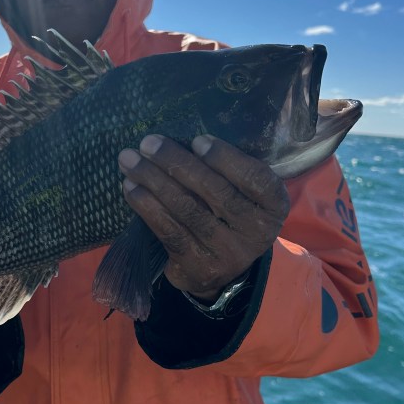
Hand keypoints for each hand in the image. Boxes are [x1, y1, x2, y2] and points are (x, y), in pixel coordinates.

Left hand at [118, 135, 289, 300]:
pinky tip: (131, 188)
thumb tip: (184, 135)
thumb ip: (228, 169)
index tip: (197, 140)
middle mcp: (256, 232)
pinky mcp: (199, 267)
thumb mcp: (243, 192)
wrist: (222, 268)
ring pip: (187, 210)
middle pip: (215, 192)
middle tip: (148, 143)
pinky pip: (169, 231)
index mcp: (274, 205)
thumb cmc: (229, 212)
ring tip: (129, 160)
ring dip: (153, 181)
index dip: (226, 159)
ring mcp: (227, 253)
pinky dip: (147, 207)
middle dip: (176, 163)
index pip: (255, 179)